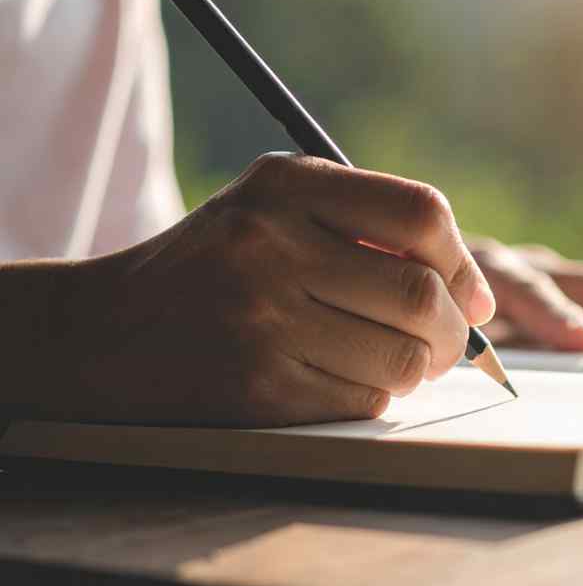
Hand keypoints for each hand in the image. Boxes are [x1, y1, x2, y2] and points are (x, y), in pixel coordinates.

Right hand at [4, 154, 493, 426]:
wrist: (104, 332)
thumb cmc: (217, 265)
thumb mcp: (275, 206)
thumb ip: (369, 221)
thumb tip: (476, 294)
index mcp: (285, 184)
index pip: (420, 212)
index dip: (463, 262)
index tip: (471, 296)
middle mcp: (272, 244)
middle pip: (421, 294)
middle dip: (455, 331)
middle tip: (452, 344)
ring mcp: (261, 319)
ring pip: (402, 358)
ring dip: (422, 370)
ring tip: (406, 364)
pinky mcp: (255, 388)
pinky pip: (363, 401)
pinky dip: (376, 397)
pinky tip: (352, 381)